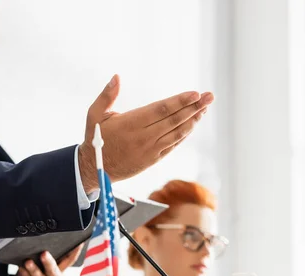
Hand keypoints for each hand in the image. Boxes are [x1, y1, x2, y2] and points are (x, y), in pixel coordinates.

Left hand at [12, 246, 82, 275]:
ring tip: (28, 262)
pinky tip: (21, 269)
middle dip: (49, 262)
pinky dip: (25, 275)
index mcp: (61, 270)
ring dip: (34, 270)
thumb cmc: (34, 275)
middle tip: (44, 253)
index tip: (79, 242)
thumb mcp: (41, 264)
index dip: (76, 251)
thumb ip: (43, 256)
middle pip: (54, 270)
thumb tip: (38, 242)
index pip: (70, 259)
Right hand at [78, 74, 213, 191]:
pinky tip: (193, 124)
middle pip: (174, 120)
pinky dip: (184, 135)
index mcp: (131, 123)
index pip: (161, 110)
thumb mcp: (94, 115)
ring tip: (205, 109)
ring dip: (193, 121)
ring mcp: (150, 150)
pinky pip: (173, 145)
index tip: (195, 94)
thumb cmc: (95, 138)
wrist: (94, 169)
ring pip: (177, 134)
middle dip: (194, 107)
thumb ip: (106, 96)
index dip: (180, 101)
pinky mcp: (152, 160)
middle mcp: (143, 137)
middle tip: (210, 97)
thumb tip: (117, 77)